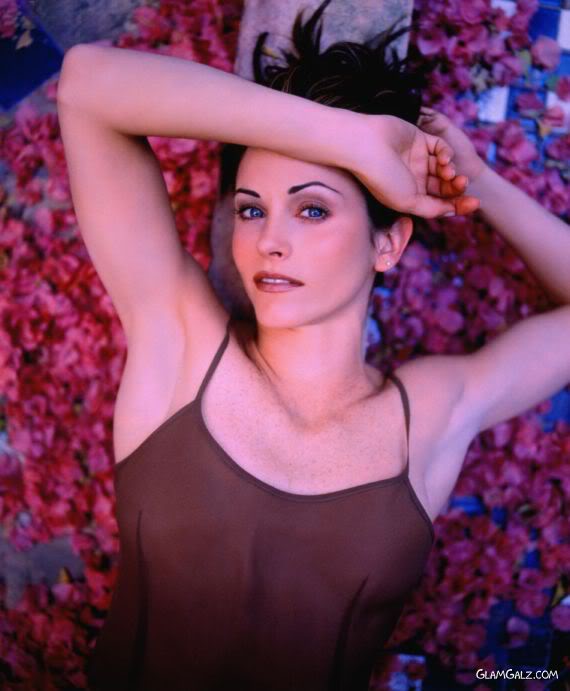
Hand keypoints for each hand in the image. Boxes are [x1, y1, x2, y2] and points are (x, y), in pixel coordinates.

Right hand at [351, 114, 479, 218]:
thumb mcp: (409, 202)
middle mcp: (414, 178)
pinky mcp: (419, 139)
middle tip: (463, 183)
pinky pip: (440, 147)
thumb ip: (432, 208)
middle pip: (444, 186)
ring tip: (450, 172)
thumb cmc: (383, 178)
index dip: (458, 205)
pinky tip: (443, 158)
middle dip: (456, 187)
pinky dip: (446, 153)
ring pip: (444, 167)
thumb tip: (452, 210)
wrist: (366, 147)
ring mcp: (417, 159)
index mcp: (410, 196)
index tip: (475, 204)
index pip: (438, 203)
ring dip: (451, 170)